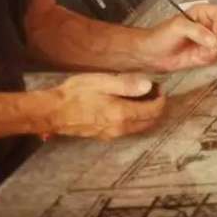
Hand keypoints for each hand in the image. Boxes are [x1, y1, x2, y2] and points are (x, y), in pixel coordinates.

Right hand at [50, 73, 165, 140]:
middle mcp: (120, 128)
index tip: (161, 88)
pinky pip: (127, 129)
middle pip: (148, 122)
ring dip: (145, 114)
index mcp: (122, 114)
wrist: (55, 111)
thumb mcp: (101, 81)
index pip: (152, 111)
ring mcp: (112, 134)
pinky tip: (128, 108)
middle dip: (156, 108)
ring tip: (143, 98)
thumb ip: (125, 84)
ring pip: (139, 127)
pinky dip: (135, 119)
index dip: (160, 100)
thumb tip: (148, 85)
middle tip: (155, 92)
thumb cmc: (76, 93)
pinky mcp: (104, 135)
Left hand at [139, 4, 216, 71]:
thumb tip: (213, 40)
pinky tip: (198, 58)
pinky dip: (211, 60)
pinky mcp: (208, 52)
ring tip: (198, 54)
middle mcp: (209, 24)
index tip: (215, 37)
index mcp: (202, 12)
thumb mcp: (177, 28)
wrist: (152, 54)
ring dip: (214, 53)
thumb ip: (196, 31)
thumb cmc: (161, 36)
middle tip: (205, 50)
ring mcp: (210, 39)